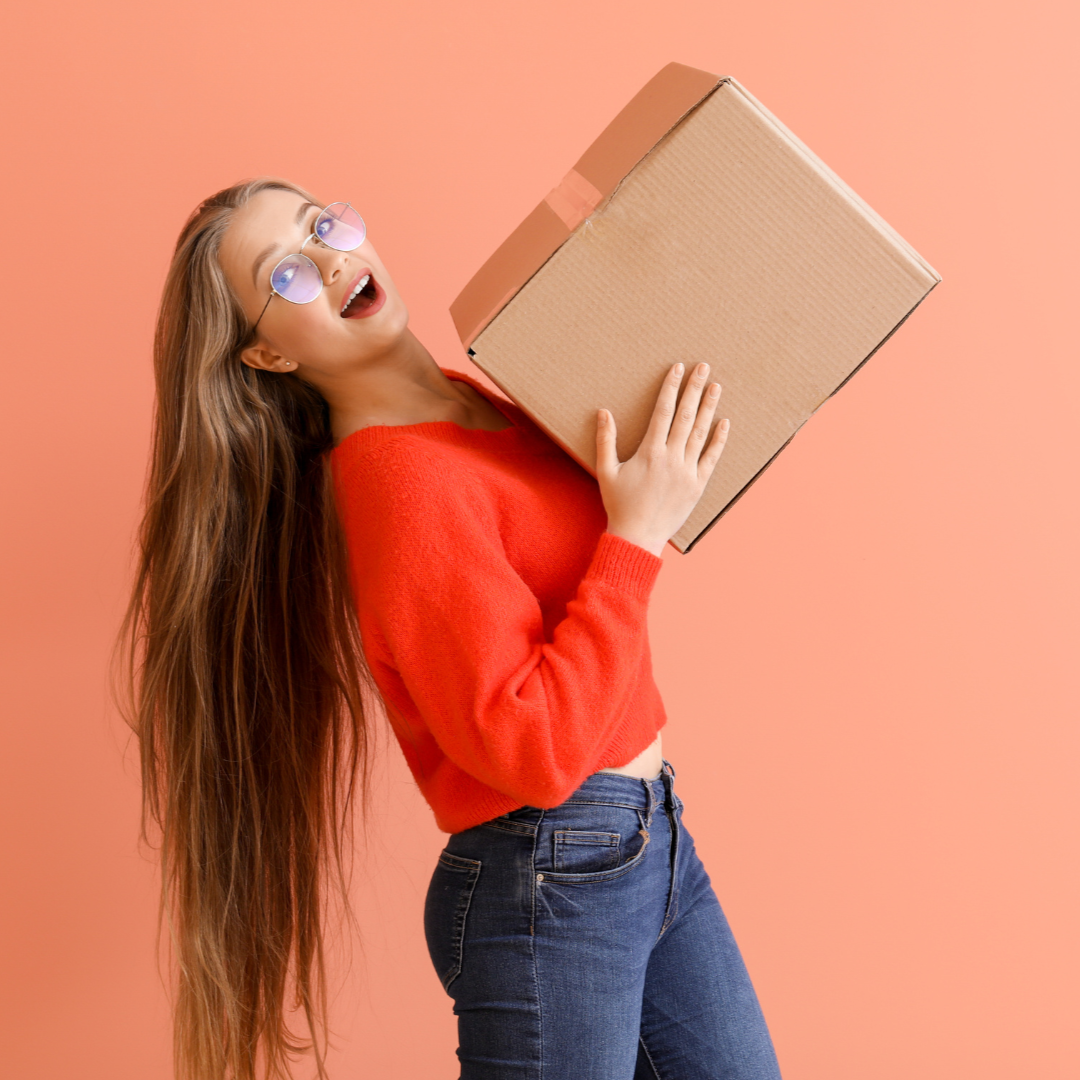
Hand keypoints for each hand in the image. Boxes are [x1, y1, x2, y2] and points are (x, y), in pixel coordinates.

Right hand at [596, 362, 729, 556]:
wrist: (638, 536)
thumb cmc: (619, 504)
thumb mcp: (606, 471)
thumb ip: (606, 440)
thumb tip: (603, 412)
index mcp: (650, 452)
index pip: (663, 411)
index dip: (671, 388)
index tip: (678, 369)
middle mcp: (672, 458)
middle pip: (686, 416)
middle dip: (695, 389)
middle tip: (703, 367)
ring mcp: (687, 471)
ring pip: (701, 433)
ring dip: (709, 407)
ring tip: (716, 386)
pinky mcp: (697, 485)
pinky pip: (711, 458)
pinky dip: (719, 440)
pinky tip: (724, 423)